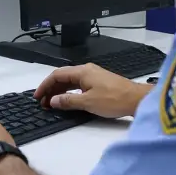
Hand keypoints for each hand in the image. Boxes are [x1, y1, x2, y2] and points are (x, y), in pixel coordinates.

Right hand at [33, 63, 152, 118]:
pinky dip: (70, 92)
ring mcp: (94, 76)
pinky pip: (79, 84)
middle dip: (51, 89)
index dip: (45, 85)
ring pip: (71, 81)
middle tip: (43, 103)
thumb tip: (53, 101)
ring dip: (60, 91)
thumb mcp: (88, 102)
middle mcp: (87, 70)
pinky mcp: (100, 82)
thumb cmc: (114, 99)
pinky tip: (68, 100)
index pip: (56, 75)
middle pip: (63, 77)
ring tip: (53, 104)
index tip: (37, 96)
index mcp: (82, 71)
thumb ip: (68, 101)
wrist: (137, 99)